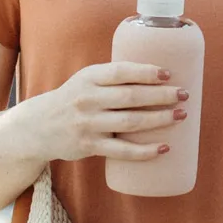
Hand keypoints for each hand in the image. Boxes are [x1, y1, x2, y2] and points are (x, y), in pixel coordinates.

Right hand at [18, 61, 187, 165]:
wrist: (39, 126)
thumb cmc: (74, 100)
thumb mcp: (86, 81)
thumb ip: (114, 79)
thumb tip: (158, 77)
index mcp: (89, 77)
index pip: (121, 71)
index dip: (146, 72)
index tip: (169, 74)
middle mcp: (87, 99)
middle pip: (131, 97)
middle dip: (161, 95)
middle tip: (184, 95)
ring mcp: (88, 123)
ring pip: (130, 122)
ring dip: (159, 119)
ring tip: (180, 115)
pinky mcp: (89, 145)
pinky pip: (122, 150)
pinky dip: (145, 151)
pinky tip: (164, 148)